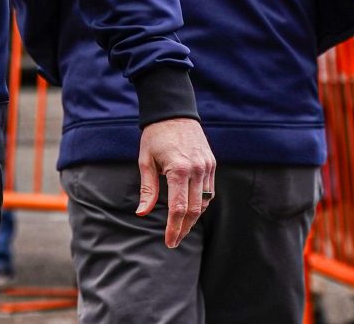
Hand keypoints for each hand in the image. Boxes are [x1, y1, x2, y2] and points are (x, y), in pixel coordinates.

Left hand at [137, 117, 216, 248]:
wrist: (174, 111)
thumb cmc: (155, 135)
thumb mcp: (145, 160)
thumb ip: (148, 188)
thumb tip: (142, 213)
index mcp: (178, 169)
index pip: (178, 208)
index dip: (174, 228)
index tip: (169, 242)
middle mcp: (196, 169)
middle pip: (194, 210)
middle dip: (184, 228)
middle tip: (174, 241)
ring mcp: (206, 166)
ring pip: (204, 202)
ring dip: (193, 218)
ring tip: (181, 227)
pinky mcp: (211, 163)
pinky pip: (209, 191)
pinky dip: (201, 203)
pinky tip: (191, 209)